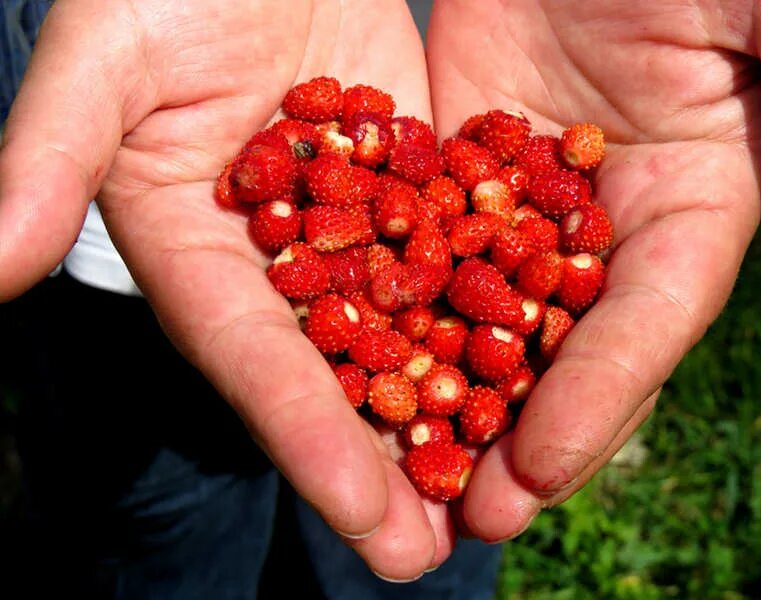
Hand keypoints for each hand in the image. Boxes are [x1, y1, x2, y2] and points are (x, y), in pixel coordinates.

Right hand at [0, 0, 446, 579]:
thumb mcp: (106, 63)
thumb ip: (45, 160)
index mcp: (199, 250)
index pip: (253, 360)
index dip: (304, 439)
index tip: (367, 521)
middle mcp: (277, 259)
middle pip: (332, 373)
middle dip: (380, 464)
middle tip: (430, 555)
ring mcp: (350, 224)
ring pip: (405, 330)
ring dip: (448, 412)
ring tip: (499, 492)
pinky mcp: (409, 180)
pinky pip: (458, 254)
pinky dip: (496, 311)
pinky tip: (540, 371)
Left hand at [426, 0, 760, 540]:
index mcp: (692, 207)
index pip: (648, 321)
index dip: (601, 396)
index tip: (540, 470)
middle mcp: (604, 227)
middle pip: (561, 347)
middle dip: (517, 434)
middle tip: (469, 521)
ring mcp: (521, 204)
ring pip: (481, 313)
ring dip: (443, 394)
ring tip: (399, 477)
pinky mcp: (453, 169)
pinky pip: (419, 244)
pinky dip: (389, 303)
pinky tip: (348, 361)